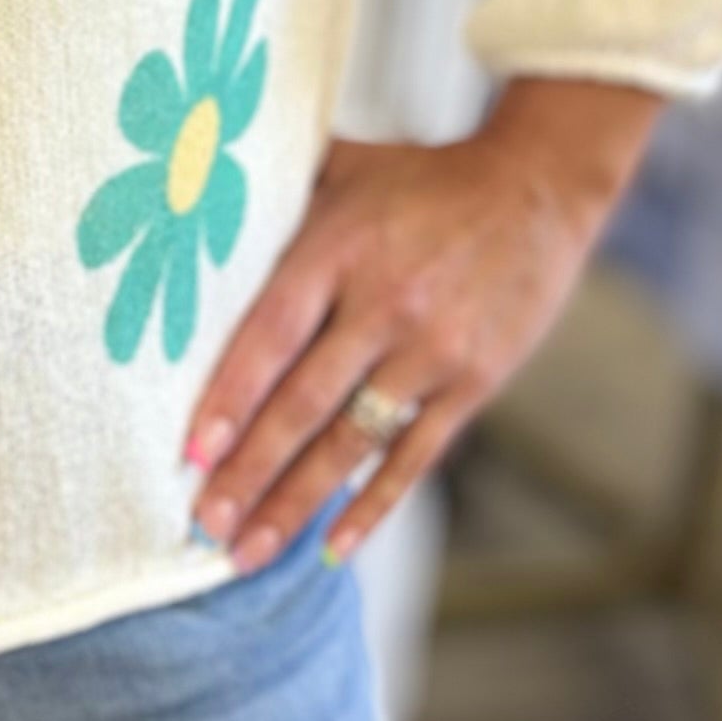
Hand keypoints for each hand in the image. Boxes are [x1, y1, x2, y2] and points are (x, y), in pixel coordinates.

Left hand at [181, 77, 663, 570]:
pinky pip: (415, 455)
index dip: (229, 397)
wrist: (537, 190)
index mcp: (340, 248)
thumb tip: (185, 196)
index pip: (272, 333)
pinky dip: (373, 506)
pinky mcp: (474, 382)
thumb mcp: (344, 168)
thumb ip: (272, 192)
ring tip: (247, 552)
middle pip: (304, 403)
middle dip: (249, 472)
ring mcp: (433, 350)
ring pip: (352, 442)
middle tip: (204, 526)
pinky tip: (333, 547)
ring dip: (296, 504)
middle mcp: (386, 304)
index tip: (190, 454)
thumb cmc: (420, 180)